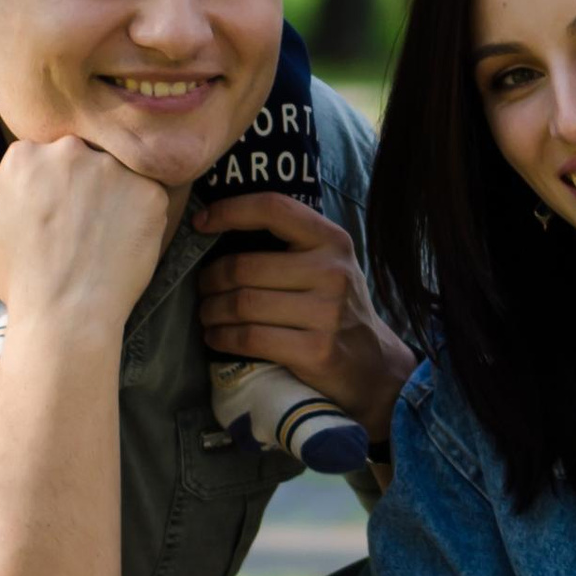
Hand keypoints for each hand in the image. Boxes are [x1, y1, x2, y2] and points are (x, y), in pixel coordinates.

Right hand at [0, 132, 167, 338]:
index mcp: (24, 156)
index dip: (56, 192)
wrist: (66, 315)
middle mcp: (68, 151)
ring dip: (119, 199)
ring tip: (108, 237)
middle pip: (86, 158)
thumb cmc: (19, 283)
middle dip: (87, 189)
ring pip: (122, 172)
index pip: (49, 160)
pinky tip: (130, 242)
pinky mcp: (148, 190)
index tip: (56, 221)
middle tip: (84, 230)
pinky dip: (146, 216)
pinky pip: (154, 193)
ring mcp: (112, 168)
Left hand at [191, 187, 411, 440]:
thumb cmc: (337, 310)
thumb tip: (220, 226)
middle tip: (203, 289)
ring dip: (212, 311)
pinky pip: (249, 338)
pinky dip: (222, 338)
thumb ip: (291, 245)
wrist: (375, 367)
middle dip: (210, 279)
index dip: (230, 211)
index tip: (200, 222)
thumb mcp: (329, 265)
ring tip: (208, 314)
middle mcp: (333, 272)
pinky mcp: (316, 350)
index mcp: (333, 241)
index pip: (273, 209)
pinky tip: (216, 337)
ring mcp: (326, 313)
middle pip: (244, 266)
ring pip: (242, 304)